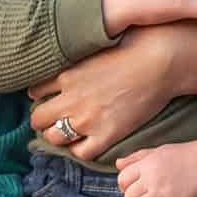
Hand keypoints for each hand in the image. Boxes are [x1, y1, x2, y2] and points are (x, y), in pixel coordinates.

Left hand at [26, 31, 176, 161]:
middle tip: (54, 118)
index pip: (35, 91)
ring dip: (57, 135)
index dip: (40, 96)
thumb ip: (77, 53)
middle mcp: (71, 99)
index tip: (48, 96)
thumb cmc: (134, 44)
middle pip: (38, 118)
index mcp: (67, 73)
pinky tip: (86, 141)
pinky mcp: (107, 134)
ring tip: (67, 131)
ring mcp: (88, 119)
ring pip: (54, 138)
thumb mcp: (96, 45)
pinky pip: (81, 152)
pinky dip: (80, 149)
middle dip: (44, 119)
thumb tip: (71, 46)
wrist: (161, 61)